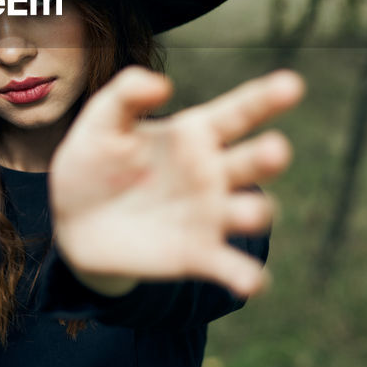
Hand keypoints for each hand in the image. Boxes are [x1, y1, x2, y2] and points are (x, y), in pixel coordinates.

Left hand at [48, 66, 301, 298]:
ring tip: (252, 213)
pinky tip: (251, 282)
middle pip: (252, 161)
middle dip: (268, 156)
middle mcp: (214, 172)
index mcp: (197, 133)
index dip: (266, 98)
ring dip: (256, 213)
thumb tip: (162, 84)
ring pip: (248, 213)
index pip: (239, 112)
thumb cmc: (95, 160)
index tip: (292, 85)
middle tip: (276, 150)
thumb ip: (127, 94)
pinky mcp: (198, 256)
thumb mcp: (102, 120)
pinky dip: (245, 275)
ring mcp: (210, 215)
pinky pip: (229, 267)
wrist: (74, 220)